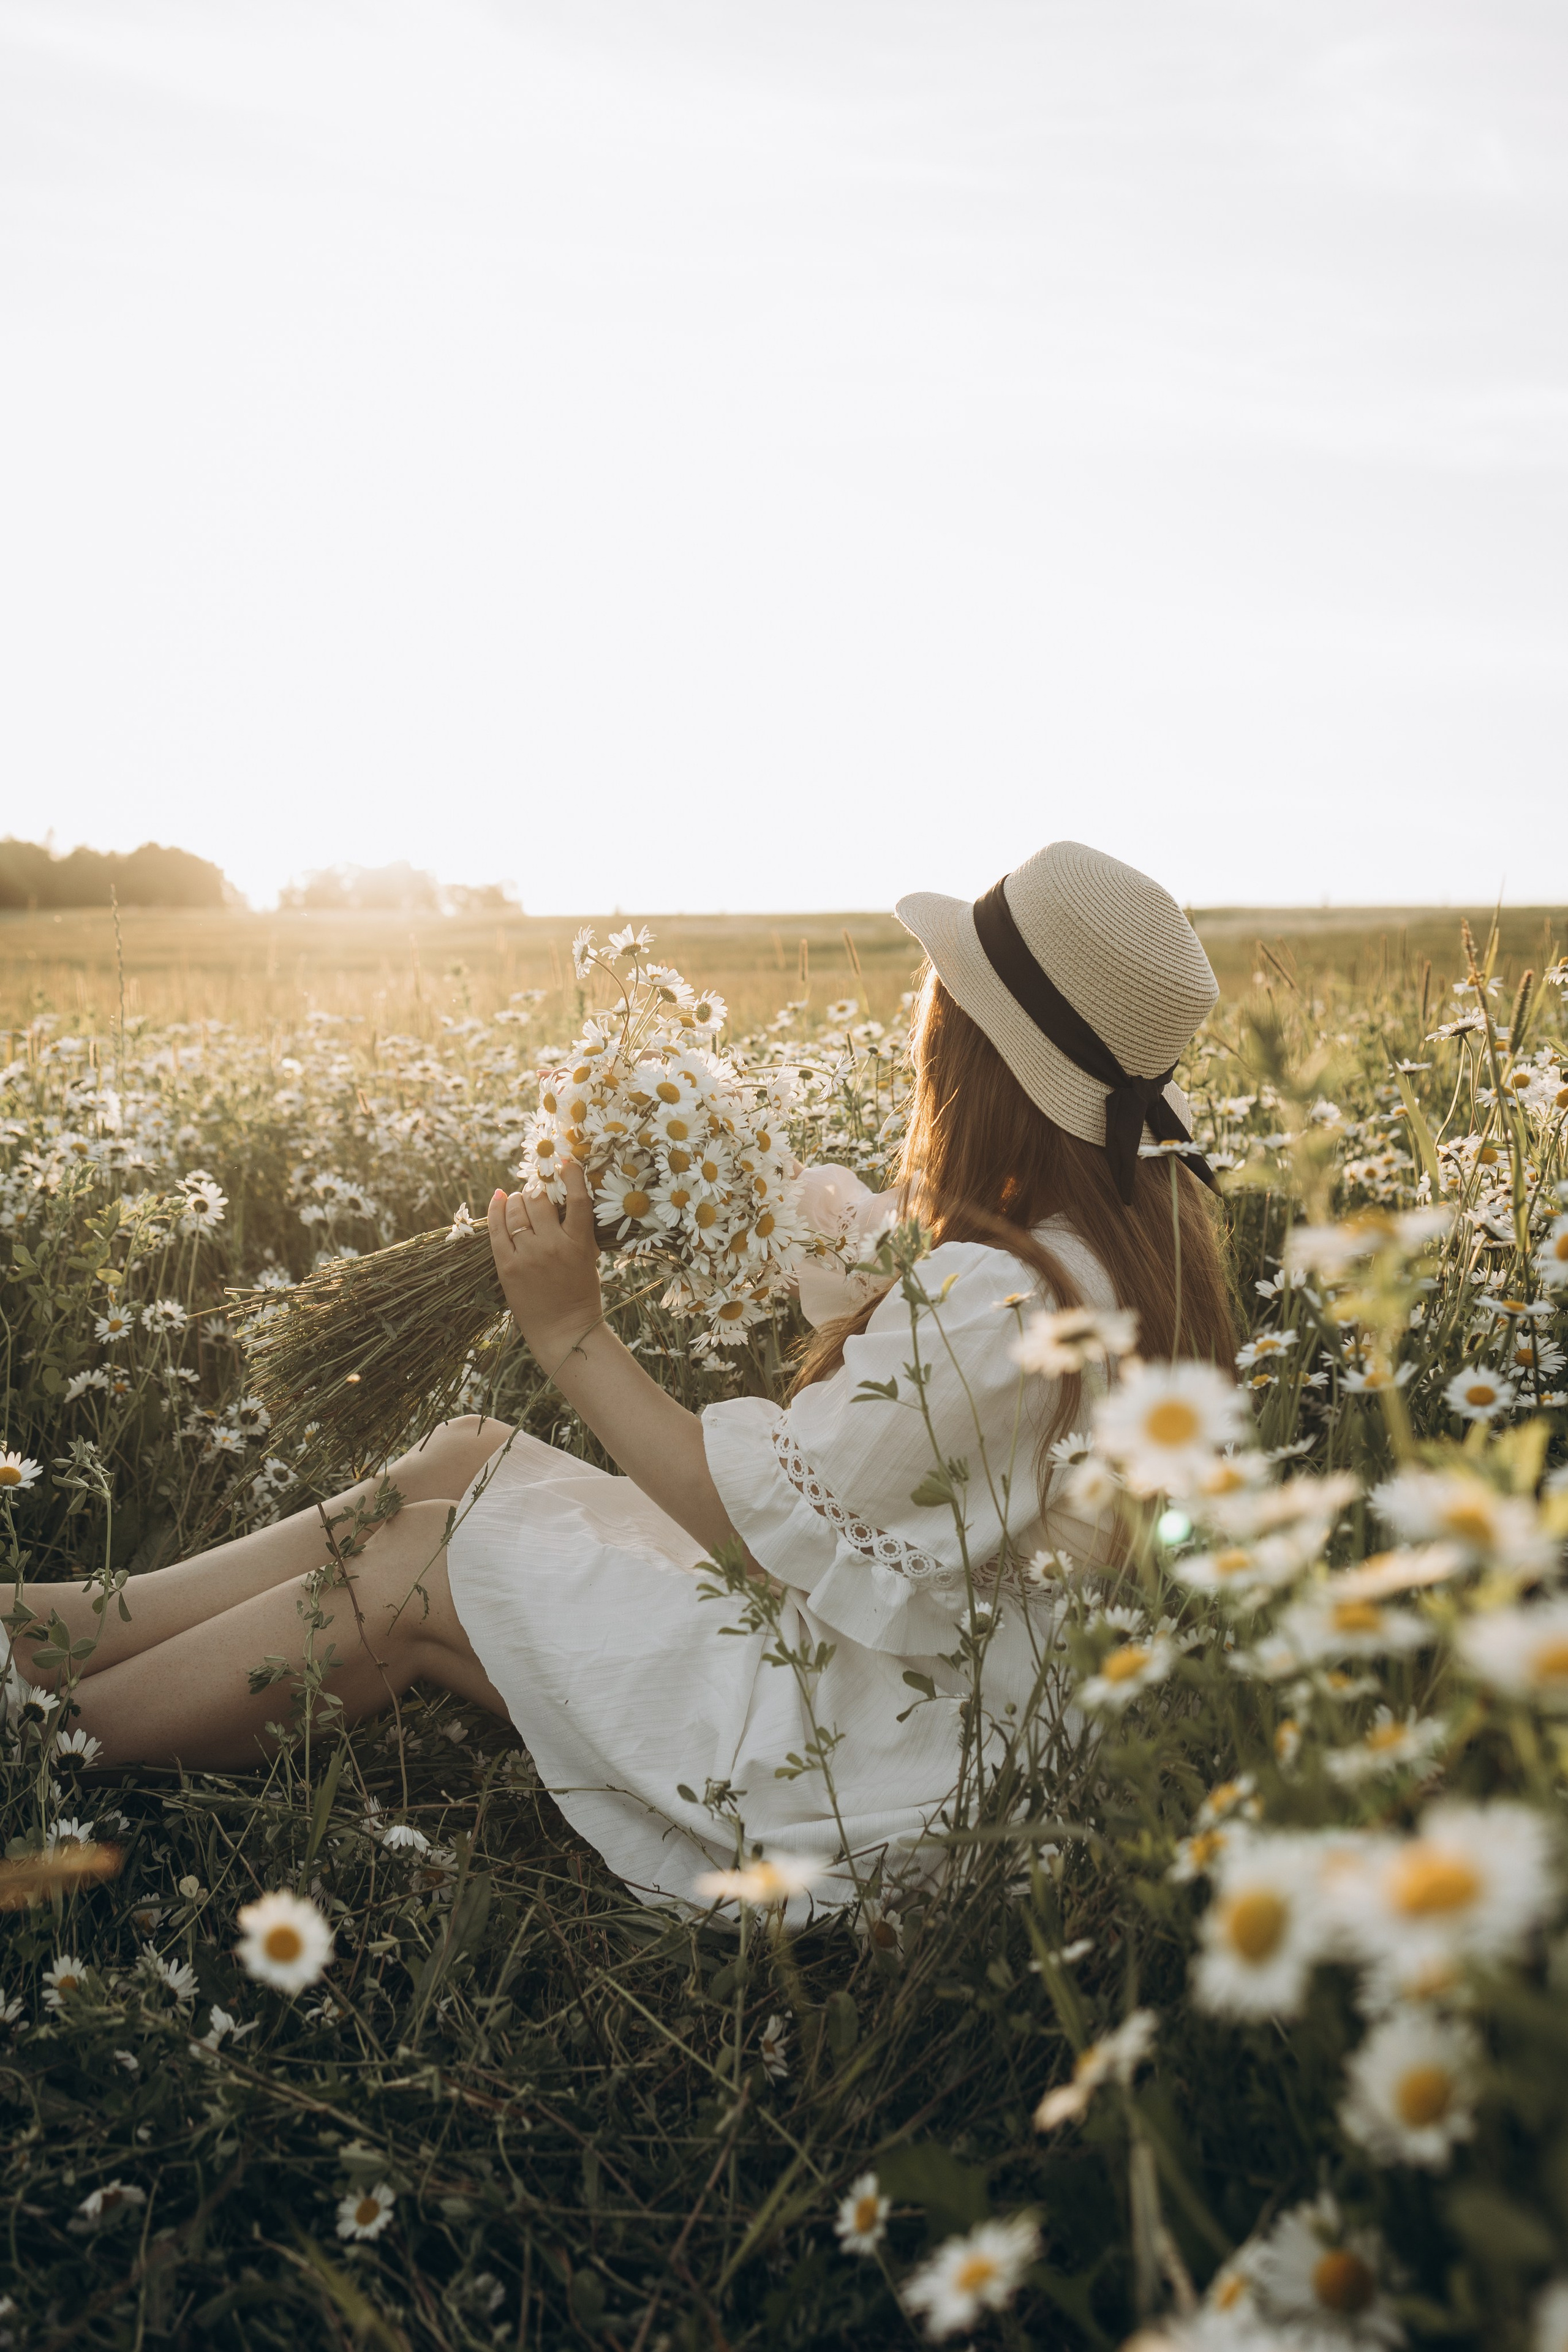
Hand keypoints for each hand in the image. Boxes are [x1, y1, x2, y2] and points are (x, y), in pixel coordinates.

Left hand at [487, 1161, 602, 1367]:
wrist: (563, 1330)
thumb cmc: (580, 1293)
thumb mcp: (589, 1258)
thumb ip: (578, 1230)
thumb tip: (561, 1198)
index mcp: (580, 1244)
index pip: (577, 1199)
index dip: (571, 1174)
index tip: (565, 1161)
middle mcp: (553, 1246)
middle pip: (539, 1200)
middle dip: (536, 1192)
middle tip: (536, 1194)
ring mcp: (528, 1256)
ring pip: (517, 1210)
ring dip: (517, 1199)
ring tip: (519, 1201)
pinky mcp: (507, 1266)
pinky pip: (497, 1229)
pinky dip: (495, 1208)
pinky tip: (497, 1198)